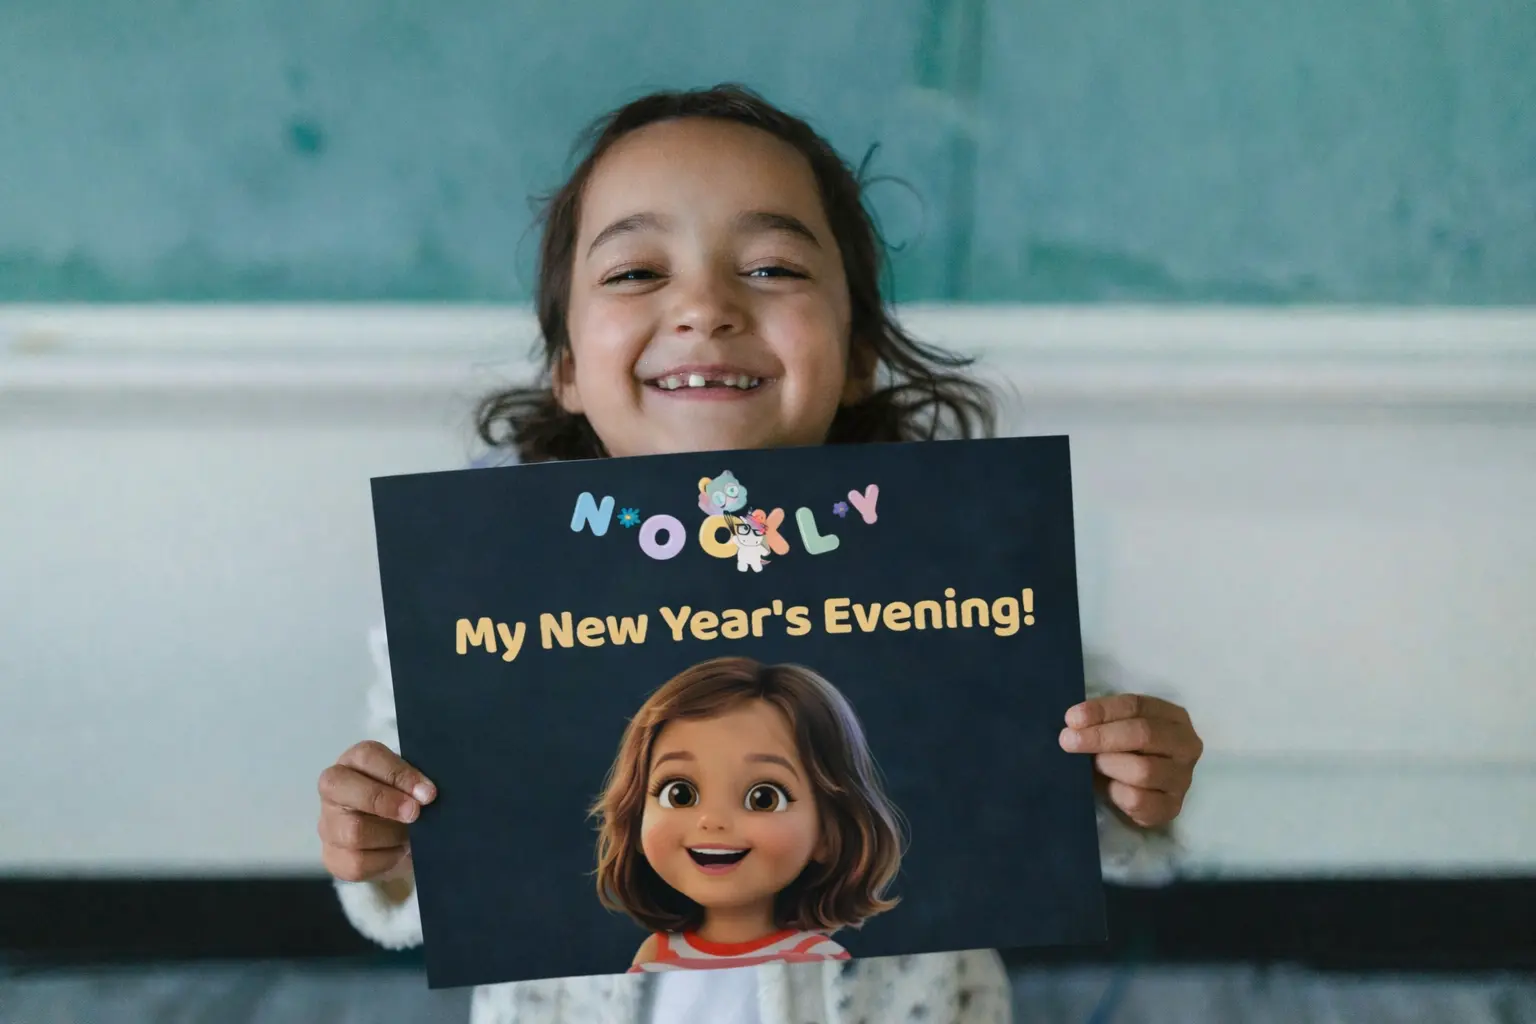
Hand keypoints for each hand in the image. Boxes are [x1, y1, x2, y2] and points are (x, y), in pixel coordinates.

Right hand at [318, 740, 436, 883]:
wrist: (393, 839)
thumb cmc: (404, 800)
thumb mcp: (410, 784)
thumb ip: (415, 784)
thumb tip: (427, 794)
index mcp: (354, 762)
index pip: (367, 756)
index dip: (398, 773)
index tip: (427, 792)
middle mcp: (333, 790)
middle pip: (342, 787)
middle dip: (384, 801)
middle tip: (415, 813)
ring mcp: (328, 824)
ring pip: (353, 830)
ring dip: (391, 835)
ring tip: (410, 836)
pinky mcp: (333, 857)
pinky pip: (358, 862)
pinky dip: (387, 859)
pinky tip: (399, 852)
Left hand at [1059, 694, 1201, 829]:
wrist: (1136, 792)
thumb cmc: (1124, 751)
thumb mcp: (1117, 728)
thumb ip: (1102, 722)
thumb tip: (1073, 724)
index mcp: (1173, 717)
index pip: (1137, 706)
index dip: (1102, 710)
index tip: (1071, 719)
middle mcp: (1186, 746)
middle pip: (1144, 734)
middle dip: (1101, 737)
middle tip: (1068, 741)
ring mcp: (1182, 779)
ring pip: (1143, 770)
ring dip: (1108, 765)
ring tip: (1092, 766)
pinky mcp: (1172, 807)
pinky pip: (1139, 800)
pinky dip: (1115, 793)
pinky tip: (1107, 788)